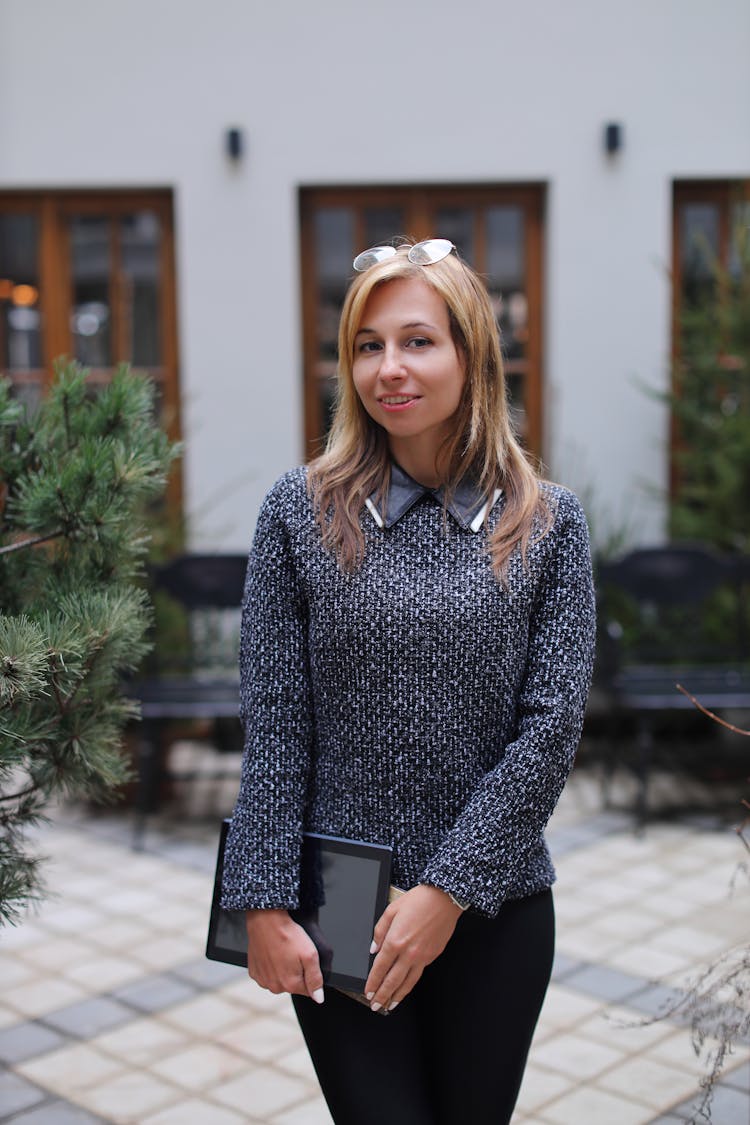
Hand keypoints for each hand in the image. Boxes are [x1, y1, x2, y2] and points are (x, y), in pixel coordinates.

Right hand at [245, 909, 324, 1003]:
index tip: (304, 960)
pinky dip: (270, 967)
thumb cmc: (288, 935)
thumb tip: (319, 998)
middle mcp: (275, 987)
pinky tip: (272, 954)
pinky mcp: (254, 972)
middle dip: (296, 973)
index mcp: (290, 985)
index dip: (310, 974)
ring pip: (279, 981)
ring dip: (283, 970)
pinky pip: (267, 975)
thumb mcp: (310, 955)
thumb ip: (316, 979)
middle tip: (294, 954)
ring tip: (283, 952)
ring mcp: (263, 980)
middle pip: (293, 986)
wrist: (266, 920)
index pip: (308, 990)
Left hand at [364, 885, 462, 1012]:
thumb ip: (379, 931)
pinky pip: (419, 975)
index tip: (368, 992)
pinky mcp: (433, 956)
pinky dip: (410, 985)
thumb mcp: (391, 910)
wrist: (444, 899)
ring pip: (407, 983)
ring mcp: (422, 956)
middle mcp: (408, 953)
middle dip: (382, 996)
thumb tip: (373, 949)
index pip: (380, 968)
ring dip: (397, 996)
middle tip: (375, 1006)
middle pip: (392, 981)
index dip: (373, 982)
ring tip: (389, 1006)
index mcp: (395, 940)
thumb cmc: (418, 900)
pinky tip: (406, 988)